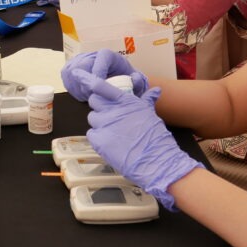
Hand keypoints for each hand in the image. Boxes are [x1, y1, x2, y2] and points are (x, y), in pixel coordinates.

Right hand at [61, 49, 147, 101]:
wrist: (115, 79)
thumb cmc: (125, 81)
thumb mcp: (135, 81)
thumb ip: (138, 81)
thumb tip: (133, 79)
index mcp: (108, 55)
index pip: (101, 58)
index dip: (99, 72)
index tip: (100, 87)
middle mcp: (92, 54)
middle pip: (82, 65)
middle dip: (86, 83)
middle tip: (92, 95)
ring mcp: (79, 60)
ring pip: (72, 72)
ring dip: (78, 87)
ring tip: (88, 96)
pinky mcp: (70, 67)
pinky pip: (66, 77)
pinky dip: (72, 88)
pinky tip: (81, 94)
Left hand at [86, 85, 201, 209]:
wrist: (155, 160)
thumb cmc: (155, 137)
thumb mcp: (151, 114)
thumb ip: (147, 100)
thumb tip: (155, 90)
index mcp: (125, 101)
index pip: (101, 86)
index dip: (95, 86)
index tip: (91, 85)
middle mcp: (112, 111)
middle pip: (94, 101)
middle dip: (99, 106)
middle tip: (108, 115)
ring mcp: (104, 125)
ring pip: (92, 118)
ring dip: (99, 123)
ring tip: (111, 132)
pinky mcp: (98, 140)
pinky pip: (91, 134)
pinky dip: (97, 137)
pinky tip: (108, 142)